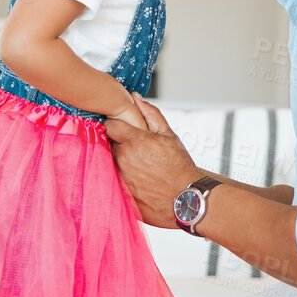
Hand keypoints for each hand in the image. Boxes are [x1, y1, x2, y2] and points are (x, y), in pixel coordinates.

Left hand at [105, 93, 198, 227]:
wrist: (187, 198)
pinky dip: (123, 177)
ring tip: (140, 166)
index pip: (110, 125)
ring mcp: (120, 177)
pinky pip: (115, 179)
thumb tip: (136, 98)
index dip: (118, 126)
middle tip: (138, 150)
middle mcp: (123, 159)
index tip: (125, 130)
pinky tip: (139, 180)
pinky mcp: (120, 193)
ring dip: (121, 161)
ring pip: (111, 162)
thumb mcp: (169, 135)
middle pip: (109, 144)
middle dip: (119, 144)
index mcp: (134, 141)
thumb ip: (150, 114)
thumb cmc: (180, 167)